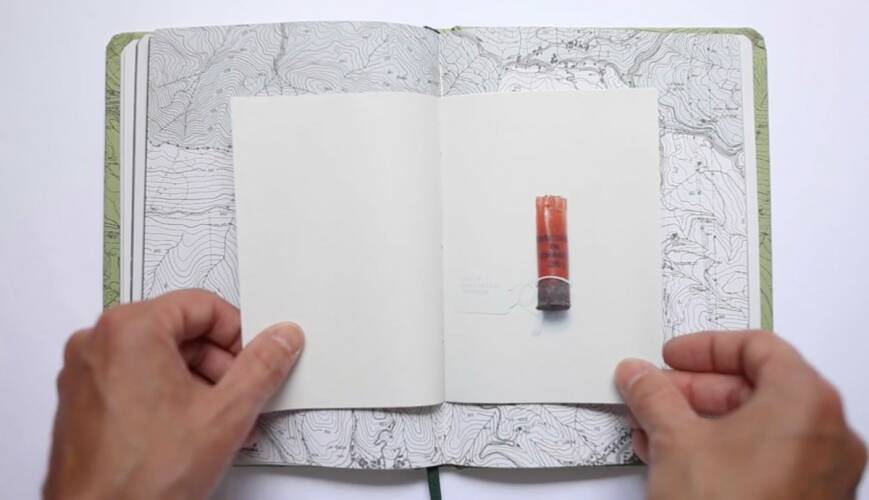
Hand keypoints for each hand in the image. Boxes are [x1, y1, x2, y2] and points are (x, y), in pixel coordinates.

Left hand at [43, 289, 303, 499]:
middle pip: (180, 333)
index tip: (255, 360)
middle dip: (220, 367)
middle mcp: (98, 342)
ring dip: (200, 387)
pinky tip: (194, 433)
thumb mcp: (226, 414)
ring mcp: (85, 373)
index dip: (238, 334)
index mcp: (130, 329)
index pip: (202, 306)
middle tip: (243, 398)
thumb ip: (262, 367)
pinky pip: (137, 382)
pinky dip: (169, 399)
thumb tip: (283, 338)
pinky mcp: (82, 402)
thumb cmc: (143, 477)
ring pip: (160, 360)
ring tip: (224, 425)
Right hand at [616, 330, 865, 499]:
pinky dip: (722, 449)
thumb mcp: (676, 440)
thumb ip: (654, 395)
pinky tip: (674, 459)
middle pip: (757, 387)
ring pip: (757, 426)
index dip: (705, 347)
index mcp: (805, 402)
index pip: (757, 347)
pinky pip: (765, 458)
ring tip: (652, 428)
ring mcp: (823, 472)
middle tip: (654, 394)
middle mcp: (827, 433)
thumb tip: (638, 375)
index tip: (670, 358)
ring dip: (700, 420)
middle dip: (694, 389)